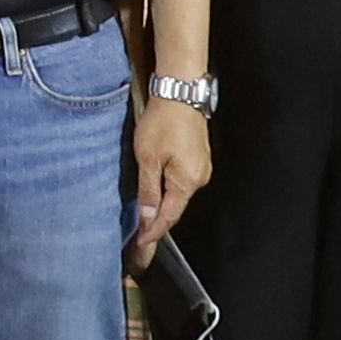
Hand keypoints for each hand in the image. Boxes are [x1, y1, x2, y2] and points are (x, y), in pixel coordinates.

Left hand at [128, 99, 211, 262]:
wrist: (180, 92)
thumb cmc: (163, 121)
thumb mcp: (148, 158)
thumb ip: (148, 190)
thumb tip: (147, 217)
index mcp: (187, 182)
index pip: (168, 216)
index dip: (153, 233)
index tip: (141, 247)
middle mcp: (199, 178)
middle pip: (174, 207)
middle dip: (156, 223)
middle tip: (139, 239)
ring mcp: (200, 168)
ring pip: (177, 194)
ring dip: (161, 206)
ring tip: (143, 221)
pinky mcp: (197, 158)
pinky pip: (180, 182)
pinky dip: (167, 190)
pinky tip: (155, 194)